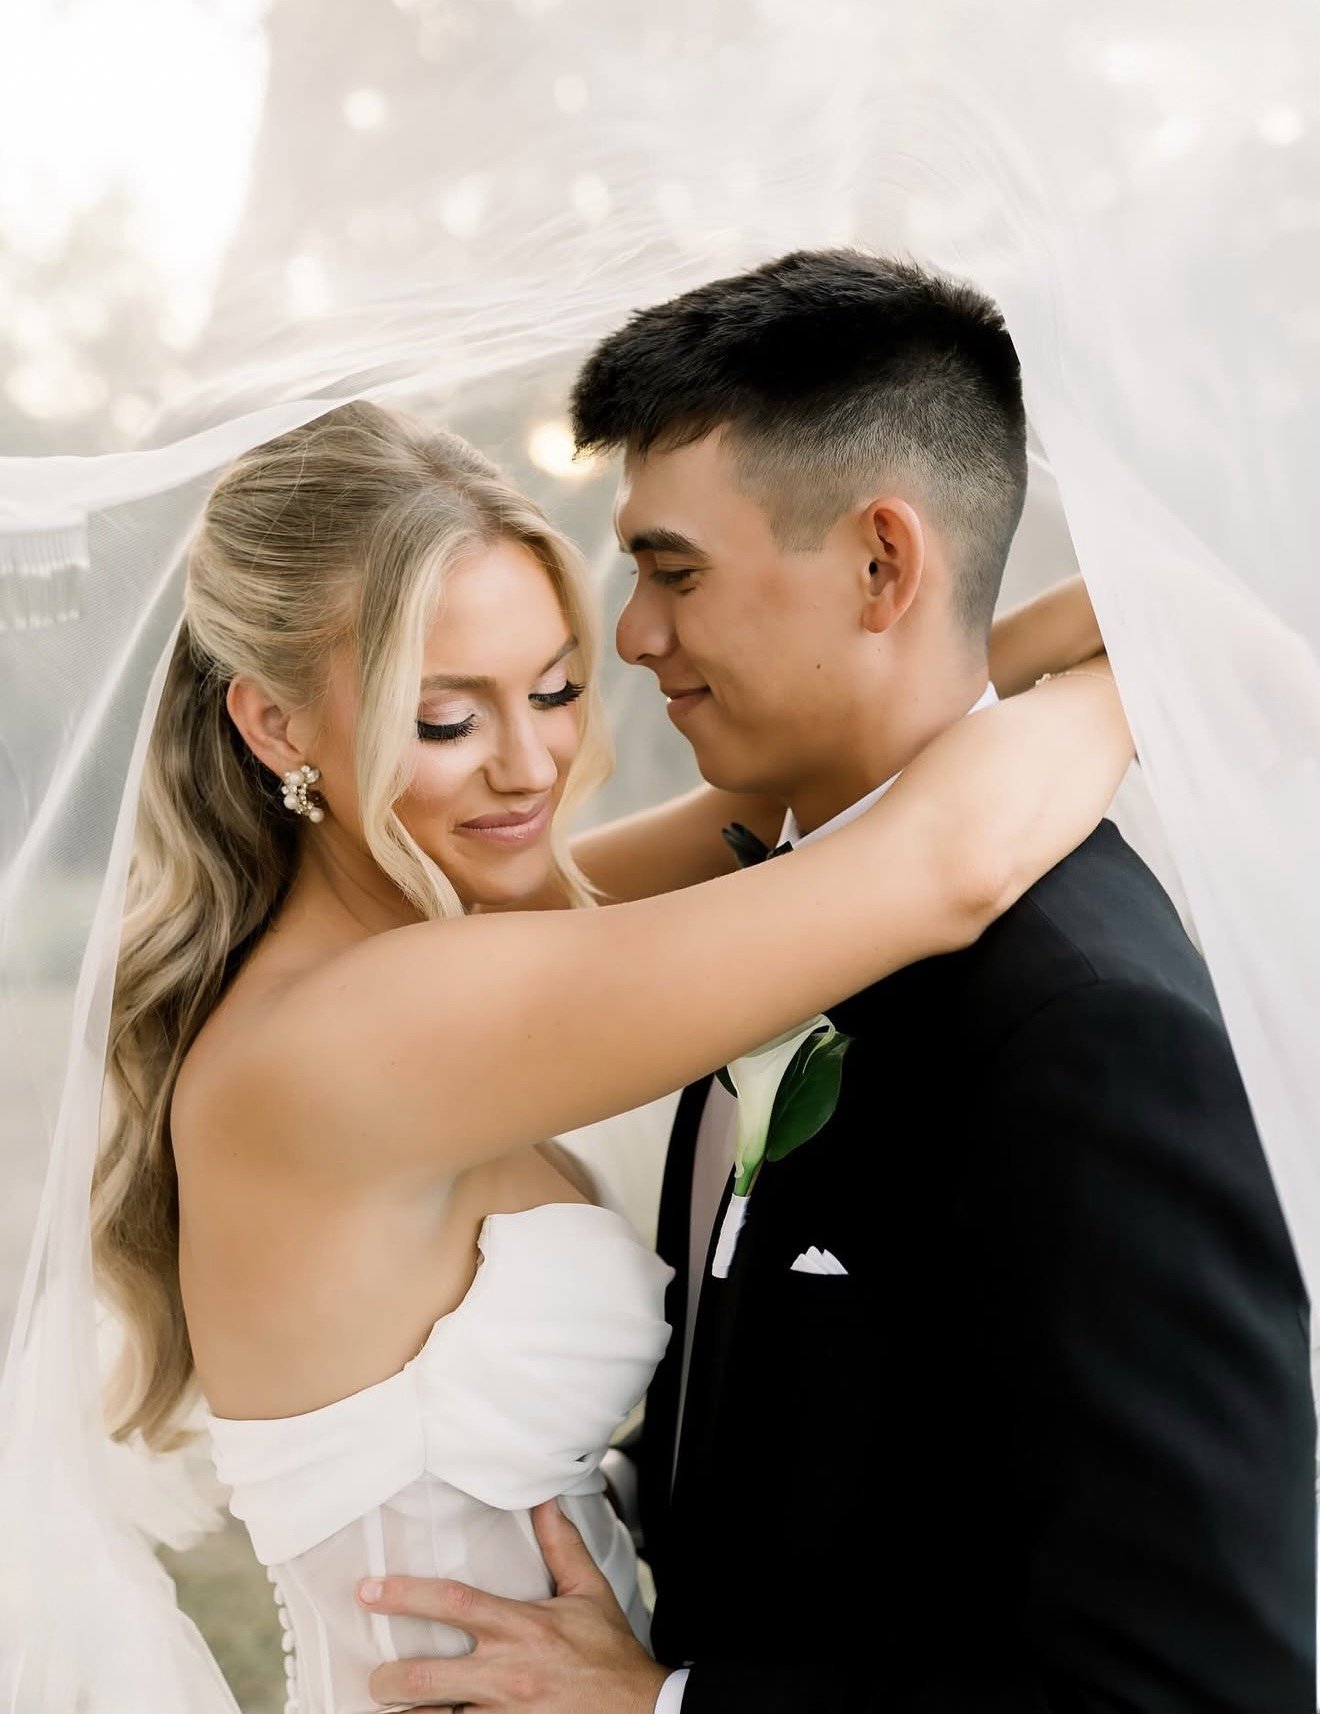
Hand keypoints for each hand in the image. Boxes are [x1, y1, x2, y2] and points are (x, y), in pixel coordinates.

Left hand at [360, 1498, 669, 1711]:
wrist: (640, 1712)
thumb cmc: (609, 1654)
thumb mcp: (589, 1592)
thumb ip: (562, 1545)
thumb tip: (545, 1498)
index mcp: (522, 1627)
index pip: (453, 1603)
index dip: (405, 1595)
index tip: (368, 1590)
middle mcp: (506, 1674)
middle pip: (426, 1675)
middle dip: (389, 1679)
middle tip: (375, 1676)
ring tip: (386, 1712)